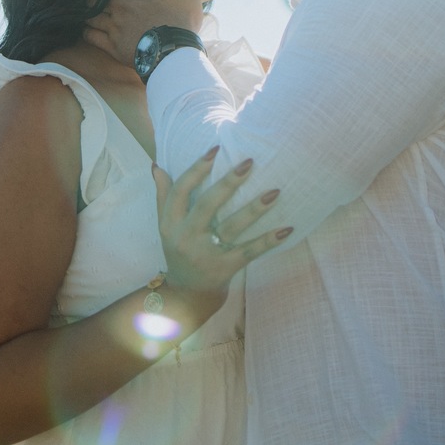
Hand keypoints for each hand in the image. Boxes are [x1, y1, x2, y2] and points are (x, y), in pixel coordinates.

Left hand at [85, 0, 204, 65]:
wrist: (174, 52)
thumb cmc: (182, 19)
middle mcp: (121, 6)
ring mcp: (115, 26)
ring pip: (93, 16)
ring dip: (89, 13)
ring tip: (87, 12)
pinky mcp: (112, 45)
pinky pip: (92, 37)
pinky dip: (87, 32)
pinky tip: (87, 30)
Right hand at [153, 149, 291, 290]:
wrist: (186, 295)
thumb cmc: (179, 250)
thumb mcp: (165, 226)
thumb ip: (163, 195)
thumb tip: (157, 165)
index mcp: (170, 223)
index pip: (181, 190)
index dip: (197, 169)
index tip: (215, 149)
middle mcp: (187, 237)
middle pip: (207, 205)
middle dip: (228, 183)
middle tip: (249, 162)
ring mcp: (207, 254)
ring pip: (232, 227)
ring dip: (254, 209)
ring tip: (275, 191)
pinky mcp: (226, 268)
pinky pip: (249, 252)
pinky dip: (268, 241)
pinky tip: (287, 229)